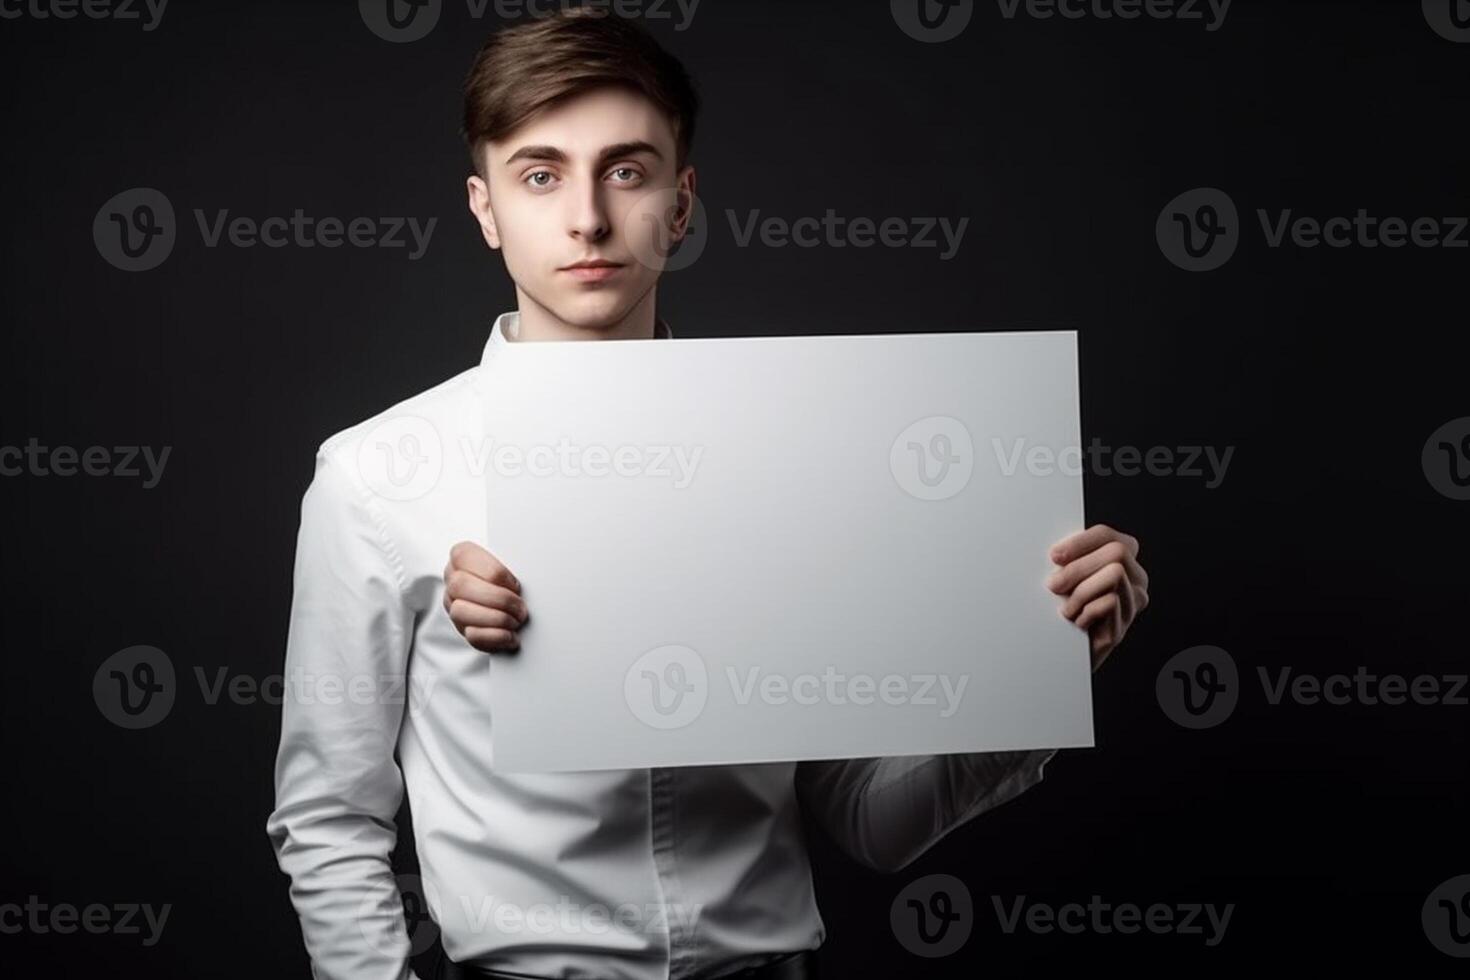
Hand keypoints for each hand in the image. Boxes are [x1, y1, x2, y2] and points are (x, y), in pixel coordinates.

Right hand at [443, 541, 529, 652]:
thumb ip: (512, 562)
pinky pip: (472, 635)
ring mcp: (454, 606)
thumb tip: (530, 565)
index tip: (515, 583)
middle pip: (461, 585)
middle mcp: (453, 581)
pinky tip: (510, 635)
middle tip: (520, 606)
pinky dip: (496, 636)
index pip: (465, 556)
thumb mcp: (512, 563)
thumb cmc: (513, 580)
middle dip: (498, 598)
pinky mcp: (463, 630)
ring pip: (461, 611)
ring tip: (516, 620)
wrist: (516, 604)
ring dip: (497, 618)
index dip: (494, 572)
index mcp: (462, 557)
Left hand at [1045, 523, 1148, 671]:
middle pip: (1117, 552)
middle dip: (1079, 567)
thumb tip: (1058, 550)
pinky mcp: (1125, 626)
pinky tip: (1077, 622)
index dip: (1080, 542)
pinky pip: (1109, 602)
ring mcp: (1133, 604)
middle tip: (1055, 585)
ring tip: (1067, 608)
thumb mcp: (1065, 576)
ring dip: (1081, 591)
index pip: (1108, 535)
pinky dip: (1085, 611)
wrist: (1056, 652)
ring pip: (1115, 574)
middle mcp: (1135, 579)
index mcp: (1122, 559)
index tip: (1055, 556)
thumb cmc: (1058, 608)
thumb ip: (1070, 558)